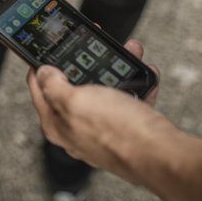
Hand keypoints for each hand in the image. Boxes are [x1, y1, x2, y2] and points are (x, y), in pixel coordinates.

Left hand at [26, 40, 172, 181]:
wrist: (163, 156)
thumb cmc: (117, 132)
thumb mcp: (75, 101)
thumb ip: (53, 86)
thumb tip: (42, 74)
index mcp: (57, 125)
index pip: (39, 90)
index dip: (41, 65)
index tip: (48, 48)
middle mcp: (78, 130)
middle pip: (74, 88)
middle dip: (84, 62)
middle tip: (92, 44)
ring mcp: (104, 131)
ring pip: (105, 91)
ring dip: (115, 69)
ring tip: (127, 52)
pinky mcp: (128, 131)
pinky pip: (129, 101)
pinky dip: (136, 85)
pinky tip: (144, 73)